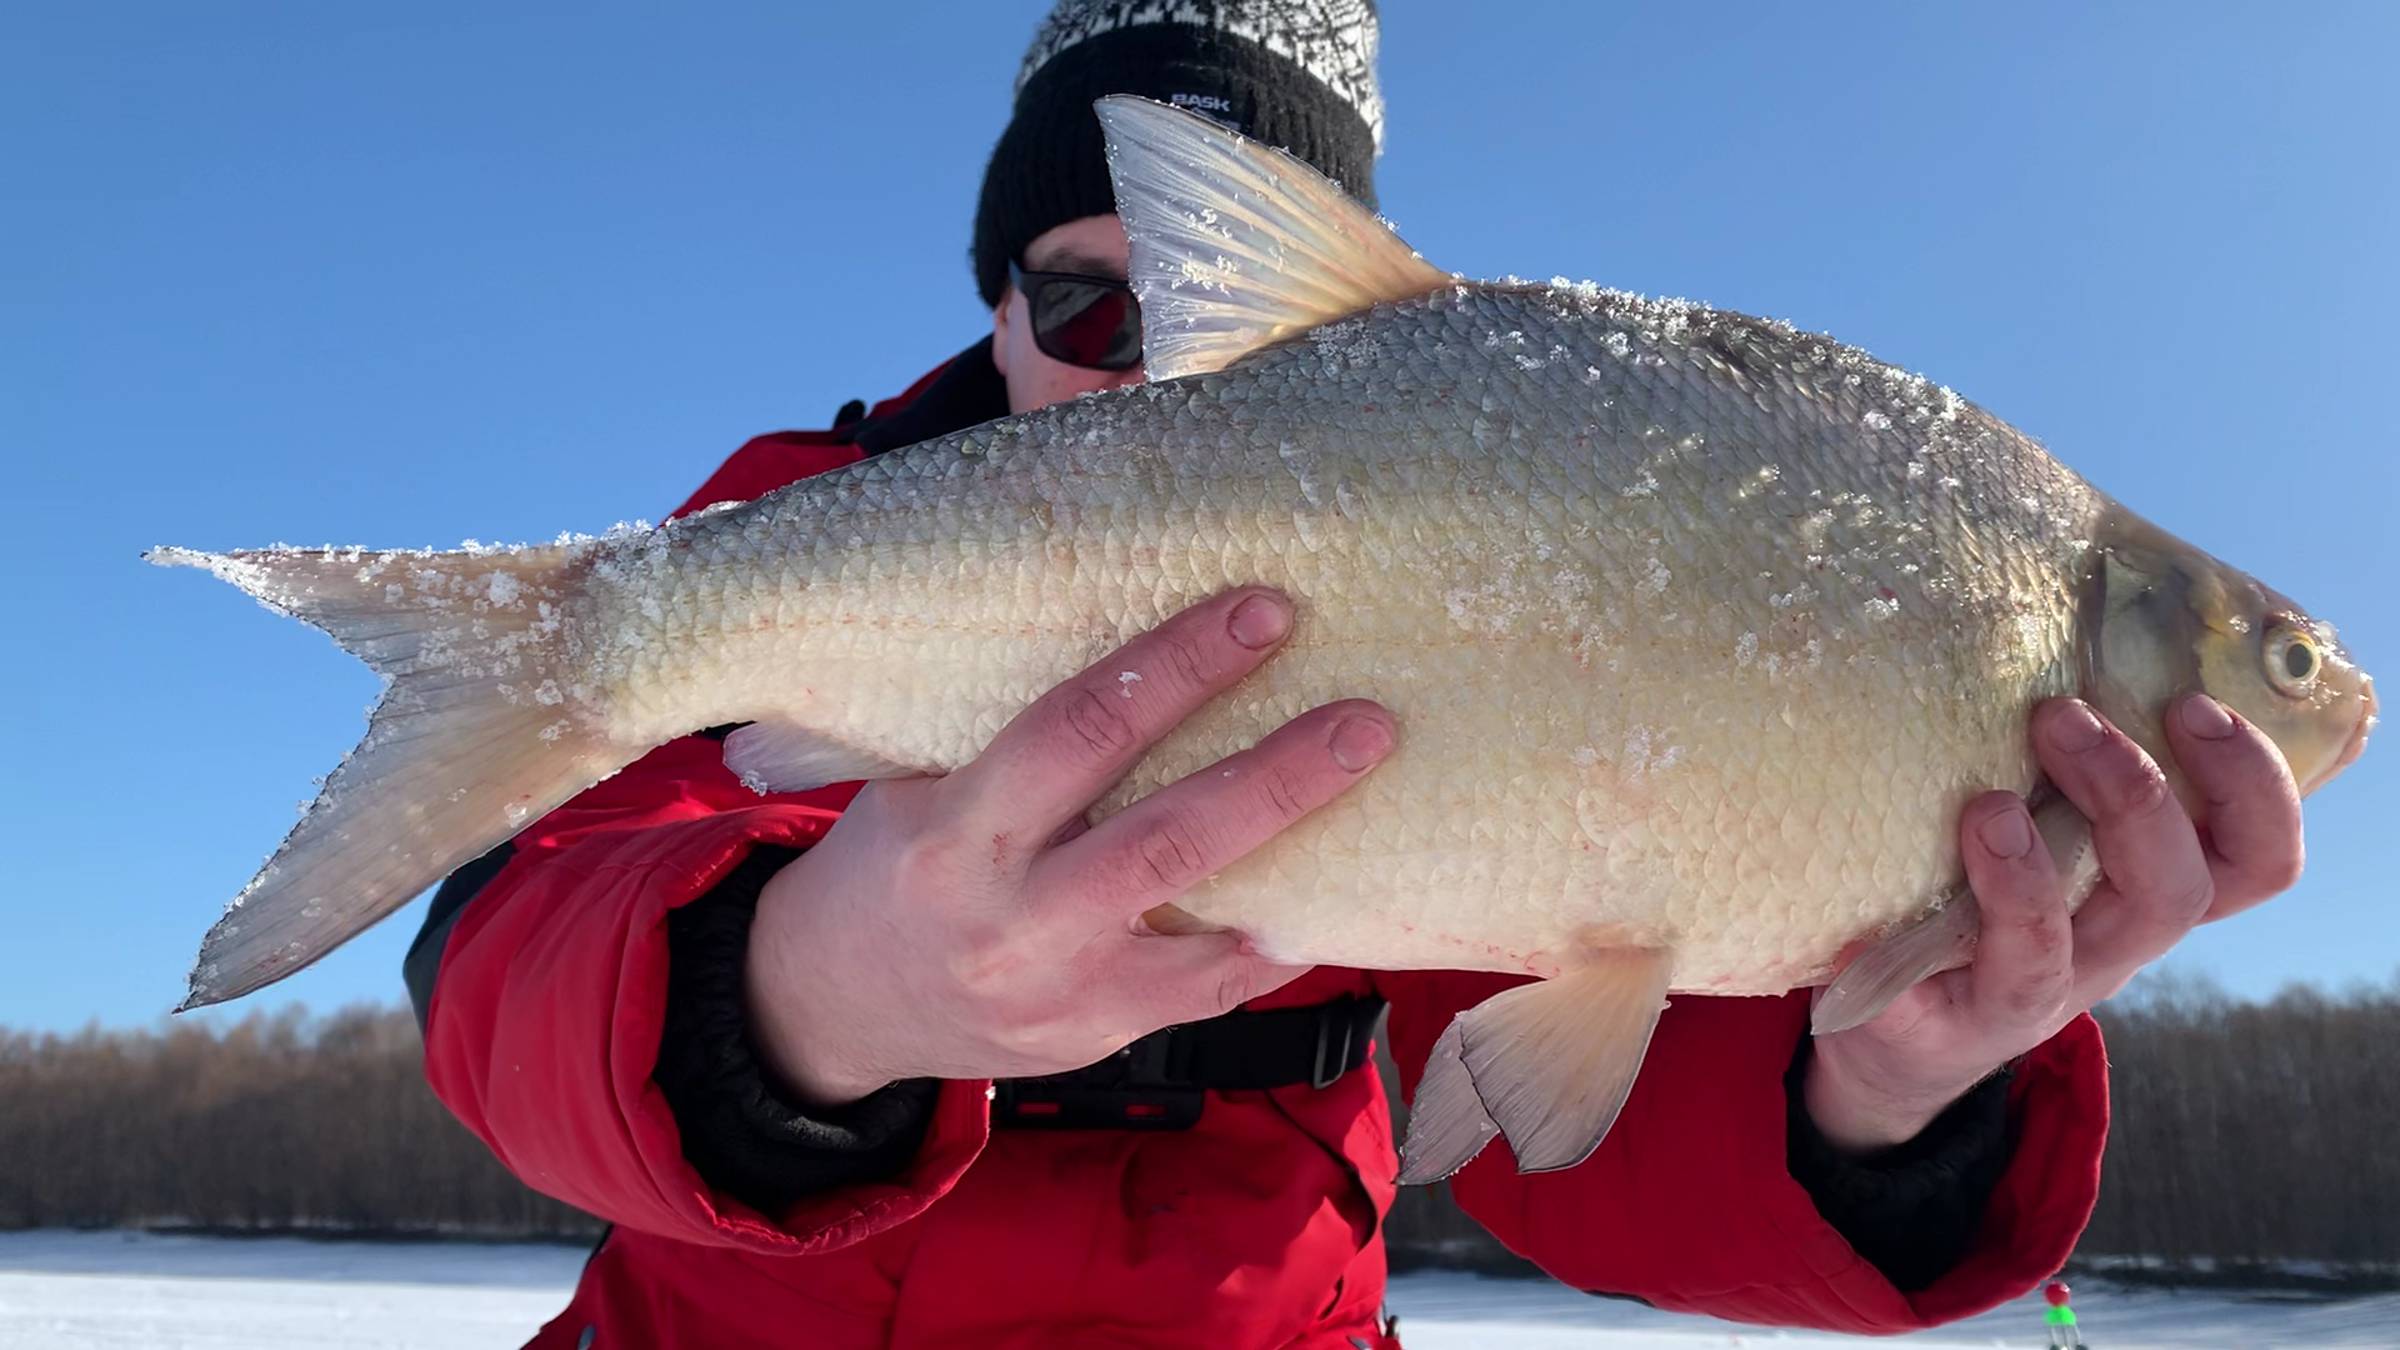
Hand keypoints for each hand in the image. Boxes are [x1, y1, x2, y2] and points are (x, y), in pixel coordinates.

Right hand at [742, 588, 1394, 1105]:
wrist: (834, 1006)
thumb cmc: (889, 863)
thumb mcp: (915, 785)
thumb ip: (1013, 738)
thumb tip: (1146, 642)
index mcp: (956, 833)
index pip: (1081, 732)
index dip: (1179, 668)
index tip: (1262, 612)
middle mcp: (1013, 919)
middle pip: (1167, 838)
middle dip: (1278, 774)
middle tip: (1367, 720)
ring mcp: (1063, 992)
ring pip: (1205, 927)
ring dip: (1300, 862)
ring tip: (1376, 803)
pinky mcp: (1099, 1037)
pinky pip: (1209, 991)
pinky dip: (1274, 941)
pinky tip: (1331, 895)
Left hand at [1804, 694, 2303, 1151]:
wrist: (1902, 1030)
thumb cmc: (1984, 895)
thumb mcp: (2047, 827)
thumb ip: (2064, 761)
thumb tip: (2046, 617)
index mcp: (2147, 892)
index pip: (2254, 857)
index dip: (2254, 785)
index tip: (2195, 704)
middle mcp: (2109, 949)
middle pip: (2177, 891)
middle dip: (2136, 793)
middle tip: (2064, 716)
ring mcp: (2033, 994)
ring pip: (2064, 947)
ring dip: (2031, 871)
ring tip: (1987, 805)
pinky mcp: (1945, 1027)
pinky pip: (1933, 999)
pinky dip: (1904, 951)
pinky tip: (1868, 916)